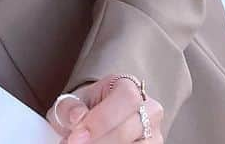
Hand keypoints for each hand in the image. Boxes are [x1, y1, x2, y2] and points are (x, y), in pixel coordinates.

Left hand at [48, 76, 163, 142]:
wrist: (95, 122)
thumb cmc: (87, 109)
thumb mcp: (74, 102)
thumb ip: (70, 106)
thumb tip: (76, 117)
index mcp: (129, 86)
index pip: (126, 99)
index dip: (102, 119)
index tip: (77, 134)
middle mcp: (149, 109)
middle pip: (131, 127)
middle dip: (102, 139)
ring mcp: (154, 134)